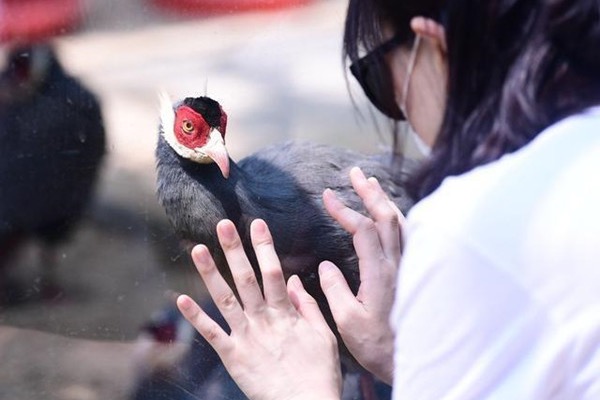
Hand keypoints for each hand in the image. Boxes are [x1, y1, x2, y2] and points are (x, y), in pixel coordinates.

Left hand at [177, 219, 341, 399]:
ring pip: (225, 300)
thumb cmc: (318, 373)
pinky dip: (196, 317)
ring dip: (210, 274)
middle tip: (223, 225)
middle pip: (245, 279)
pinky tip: (181, 299)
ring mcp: (245, 337)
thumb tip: (294, 281)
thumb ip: (307, 306)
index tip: (256, 224)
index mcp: (285, 314)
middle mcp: (262, 321)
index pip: (273, 272)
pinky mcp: (232, 357)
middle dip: (235, 250)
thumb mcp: (323, 335)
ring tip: (197, 250)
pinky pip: (211, 334)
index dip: (264, 247)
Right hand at [319, 166, 403, 383]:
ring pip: (401, 223)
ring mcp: (408, 267)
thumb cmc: (379, 345)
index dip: (344, 210)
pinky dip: (396, 216)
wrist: (410, 360)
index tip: (326, 196)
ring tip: (371, 183)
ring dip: (384, 200)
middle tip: (355, 173)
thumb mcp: (348, 322)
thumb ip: (335, 290)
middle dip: (369, 192)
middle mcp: (398, 264)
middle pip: (387, 217)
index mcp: (379, 273)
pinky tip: (390, 215)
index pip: (362, 230)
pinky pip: (408, 234)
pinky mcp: (412, 273)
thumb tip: (326, 265)